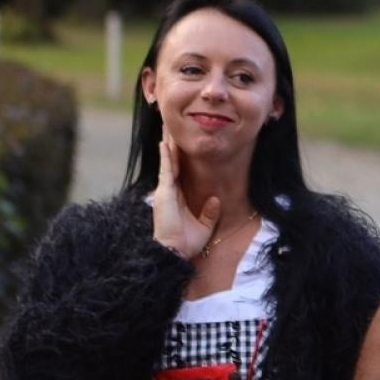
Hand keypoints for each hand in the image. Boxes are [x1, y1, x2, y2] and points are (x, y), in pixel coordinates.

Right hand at [151, 135, 220, 258]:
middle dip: (171, 144)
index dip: (179, 156)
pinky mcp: (164, 194)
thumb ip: (209, 213)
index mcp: (176, 197)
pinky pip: (166, 171)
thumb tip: (216, 199)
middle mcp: (168, 191)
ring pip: (167, 162)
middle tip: (172, 126)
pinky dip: (166, 157)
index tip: (181, 141)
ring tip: (168, 127)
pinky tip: (166, 143)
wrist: (173, 253)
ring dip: (168, 144)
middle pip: (171, 162)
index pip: (179, 171)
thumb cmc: (186, 244)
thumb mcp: (204, 226)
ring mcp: (165, 191)